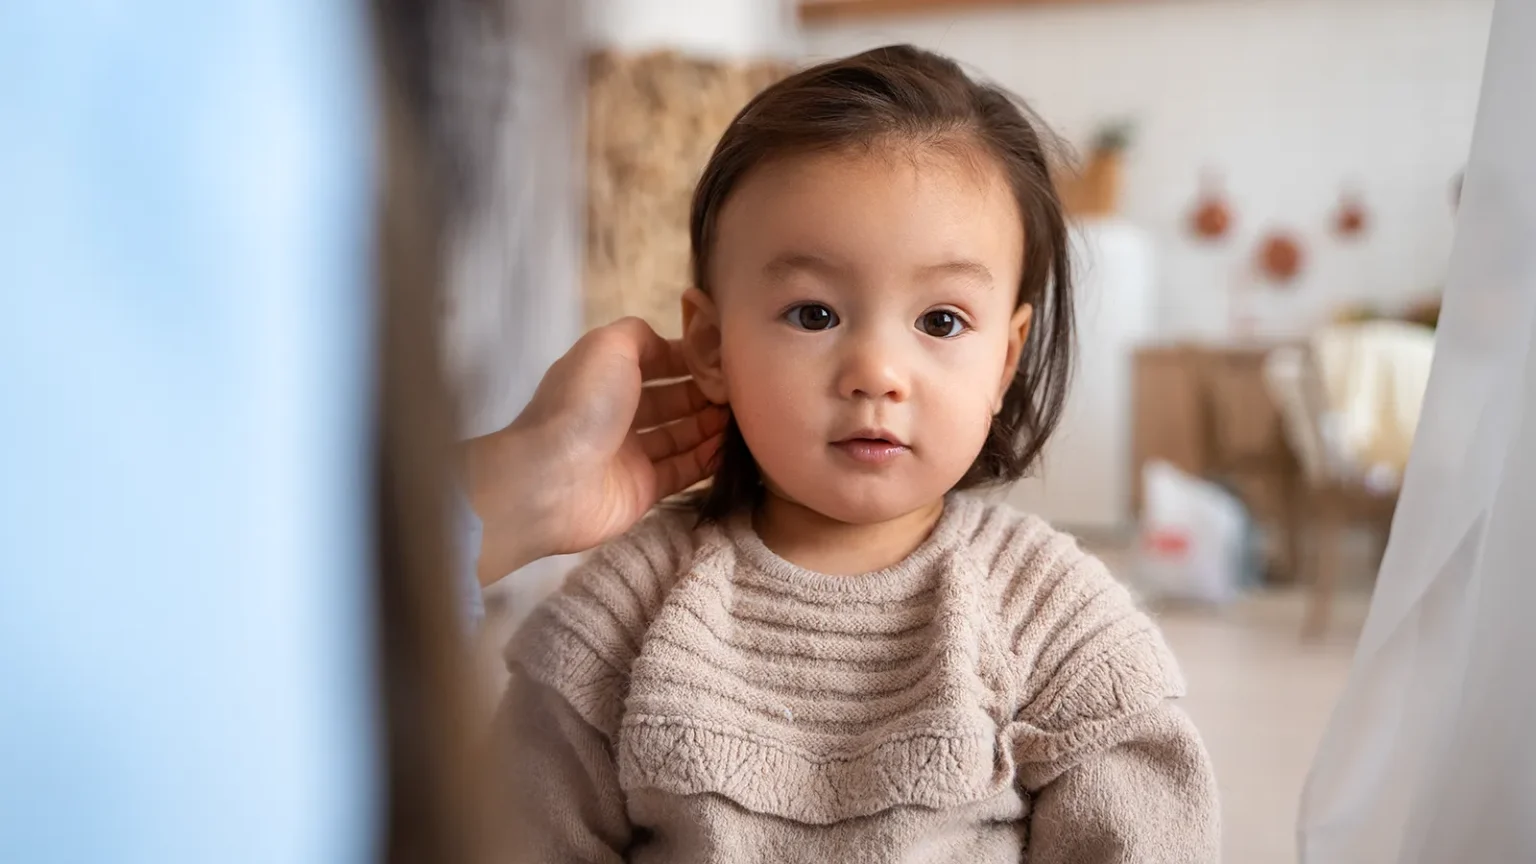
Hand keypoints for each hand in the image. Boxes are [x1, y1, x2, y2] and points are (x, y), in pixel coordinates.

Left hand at [464, 318, 727, 583]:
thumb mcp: (608, 346)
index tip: (726, 359)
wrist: (553, 480)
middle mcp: (617, 413)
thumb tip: (668, 344)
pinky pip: (682, 472)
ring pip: (680, 436)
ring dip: (710, 425)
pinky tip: (731, 448)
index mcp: (605, 376)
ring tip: (745, 417)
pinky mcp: (642, 490)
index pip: (655, 363)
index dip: (688, 360)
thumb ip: (639, 334)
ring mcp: (629, 454)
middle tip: (743, 391)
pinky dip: (706, 460)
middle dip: (705, 394)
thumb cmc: (582, 405)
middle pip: (670, 400)